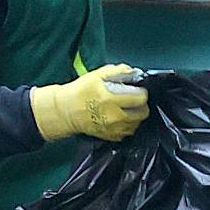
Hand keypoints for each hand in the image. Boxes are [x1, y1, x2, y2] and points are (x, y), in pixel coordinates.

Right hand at [29, 64, 149, 145]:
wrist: (66, 111)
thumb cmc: (81, 91)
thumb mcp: (98, 74)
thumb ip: (119, 71)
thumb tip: (135, 73)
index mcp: (111, 99)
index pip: (141, 98)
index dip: (141, 92)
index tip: (136, 90)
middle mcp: (115, 116)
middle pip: (142, 113)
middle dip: (140, 105)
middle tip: (132, 99)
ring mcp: (114, 129)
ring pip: (137, 124)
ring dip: (135, 116)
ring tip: (125, 108)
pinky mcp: (112, 137)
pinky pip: (128, 132)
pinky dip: (127, 125)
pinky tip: (119, 117)